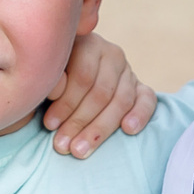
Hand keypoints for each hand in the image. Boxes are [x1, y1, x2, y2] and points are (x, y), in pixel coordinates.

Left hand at [42, 32, 157, 156]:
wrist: (68, 77)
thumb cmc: (50, 79)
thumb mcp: (47, 75)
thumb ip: (51, 81)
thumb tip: (51, 90)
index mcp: (86, 43)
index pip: (83, 76)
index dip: (66, 103)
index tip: (49, 125)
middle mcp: (110, 53)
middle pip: (101, 92)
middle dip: (79, 122)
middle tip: (62, 146)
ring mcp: (127, 70)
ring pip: (121, 100)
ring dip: (100, 129)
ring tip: (80, 150)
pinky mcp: (140, 87)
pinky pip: (147, 100)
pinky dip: (140, 114)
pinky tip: (128, 130)